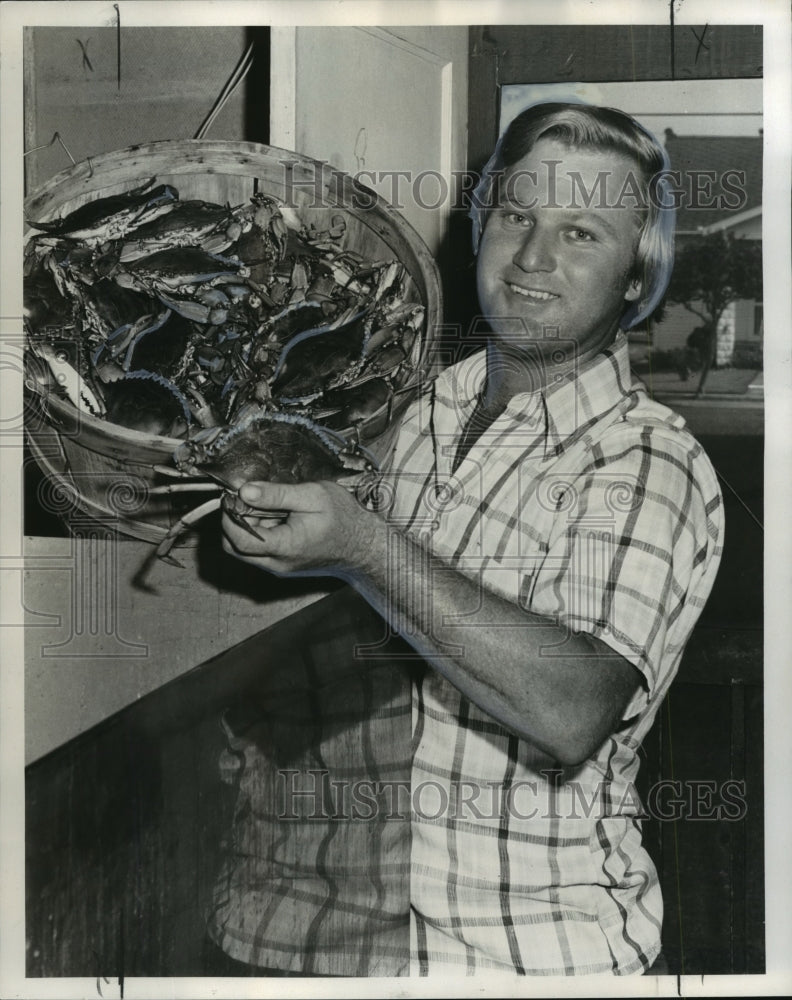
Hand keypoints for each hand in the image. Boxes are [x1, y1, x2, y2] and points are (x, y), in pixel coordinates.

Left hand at [221, 479, 383, 577]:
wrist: (365, 546)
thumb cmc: (344, 520)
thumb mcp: (312, 496)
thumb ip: (276, 493)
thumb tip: (244, 491)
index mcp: (283, 547)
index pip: (238, 538)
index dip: (229, 516)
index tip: (233, 496)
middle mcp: (277, 564)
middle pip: (235, 547)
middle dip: (235, 522)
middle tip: (249, 499)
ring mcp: (280, 568)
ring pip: (246, 550)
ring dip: (248, 527)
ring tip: (271, 507)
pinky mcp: (284, 566)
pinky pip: (260, 552)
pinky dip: (260, 533)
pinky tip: (279, 517)